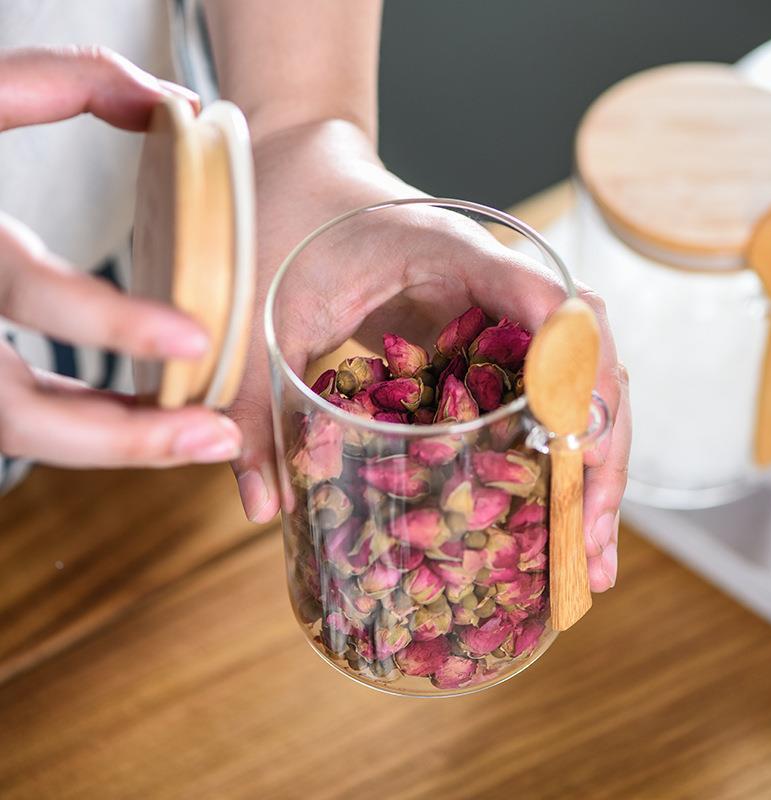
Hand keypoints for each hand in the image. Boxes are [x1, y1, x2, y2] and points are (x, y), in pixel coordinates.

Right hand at [0, 47, 241, 467]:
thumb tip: (175, 103)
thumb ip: (67, 80)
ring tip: (201, 439)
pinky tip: (147, 419)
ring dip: (116, 445)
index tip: (197, 340)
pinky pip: (19, 417)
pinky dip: (86, 425)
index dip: (112, 324)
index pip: (28, 292)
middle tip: (218, 439)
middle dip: (126, 440)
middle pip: (18, 415)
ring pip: (19, 434)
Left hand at [229, 121, 629, 591]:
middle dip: (598, 450)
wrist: (298, 176)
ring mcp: (497, 311)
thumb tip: (264, 505)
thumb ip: (252, 403)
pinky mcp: (484, 339)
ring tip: (581, 552)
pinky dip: (553, 450)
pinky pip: (537, 390)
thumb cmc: (283, 223)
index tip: (574, 439)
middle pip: (586, 357)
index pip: (542, 297)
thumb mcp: (263, 312)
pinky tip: (548, 510)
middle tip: (584, 543)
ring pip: (576, 382)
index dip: (573, 367)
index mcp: (450, 252)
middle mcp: (494, 282)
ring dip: (590, 462)